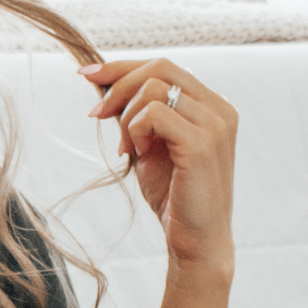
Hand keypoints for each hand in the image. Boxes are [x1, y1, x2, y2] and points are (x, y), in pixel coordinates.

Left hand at [81, 57, 236, 277]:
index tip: (87, 74)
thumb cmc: (174, 196)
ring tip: (128, 149)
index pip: (165, 66)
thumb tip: (103, 83)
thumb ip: (139, 115)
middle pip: (160, 67)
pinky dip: (136, 129)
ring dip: (127, 116)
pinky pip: (155, 113)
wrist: (196, 241)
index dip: (122, 66)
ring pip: (153, 88)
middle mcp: (220, 109)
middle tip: (96, 115)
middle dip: (118, 85)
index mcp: (212, 105)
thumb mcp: (152, 146)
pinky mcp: (202, 144)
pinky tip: (137, 153)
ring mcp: (215, 124)